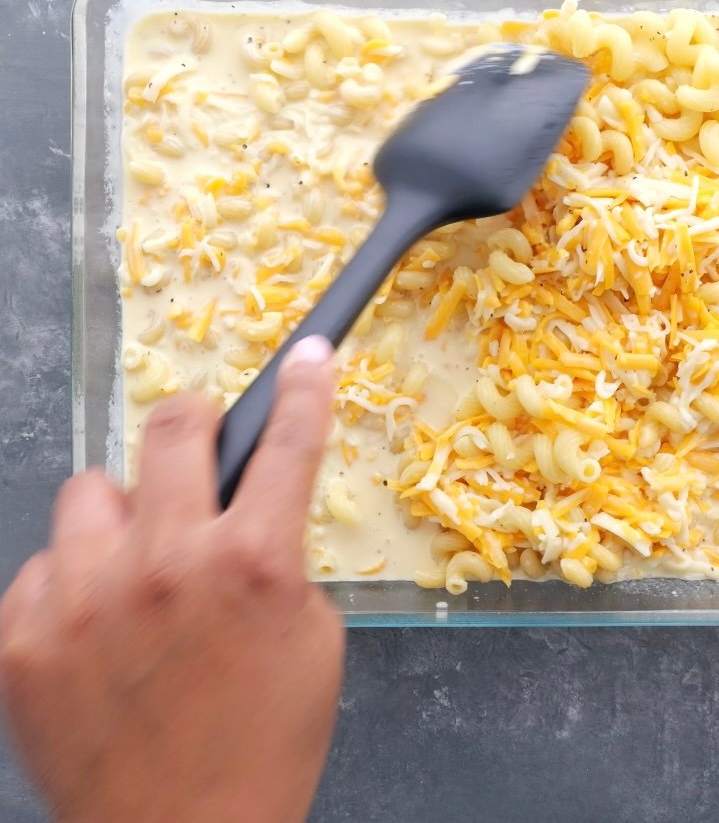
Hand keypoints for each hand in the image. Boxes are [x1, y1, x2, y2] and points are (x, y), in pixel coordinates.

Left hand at [0, 336, 342, 822]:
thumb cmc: (265, 740)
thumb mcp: (313, 637)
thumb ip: (279, 556)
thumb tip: (249, 506)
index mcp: (252, 564)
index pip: (288, 442)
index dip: (305, 387)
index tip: (310, 353)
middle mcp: (165, 567)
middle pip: (169, 429)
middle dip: (192, 425)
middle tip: (197, 447)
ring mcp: (83, 601)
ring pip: (89, 491)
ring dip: (122, 514)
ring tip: (136, 567)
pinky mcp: (23, 641)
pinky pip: (43, 566)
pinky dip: (75, 583)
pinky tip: (97, 628)